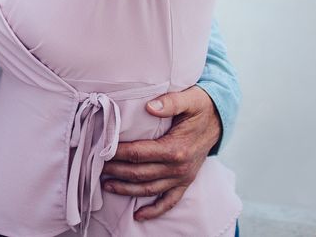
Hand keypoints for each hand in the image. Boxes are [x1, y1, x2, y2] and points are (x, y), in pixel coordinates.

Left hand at [102, 85, 221, 221]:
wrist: (219, 119)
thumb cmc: (200, 106)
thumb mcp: (189, 99)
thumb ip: (170, 102)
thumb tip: (150, 107)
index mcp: (176, 148)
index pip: (139, 153)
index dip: (118, 153)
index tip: (101, 149)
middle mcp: (179, 167)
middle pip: (140, 173)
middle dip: (116, 171)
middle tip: (96, 166)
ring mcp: (182, 177)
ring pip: (149, 189)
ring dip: (126, 190)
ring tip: (105, 185)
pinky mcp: (185, 181)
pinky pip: (169, 201)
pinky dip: (154, 211)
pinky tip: (139, 216)